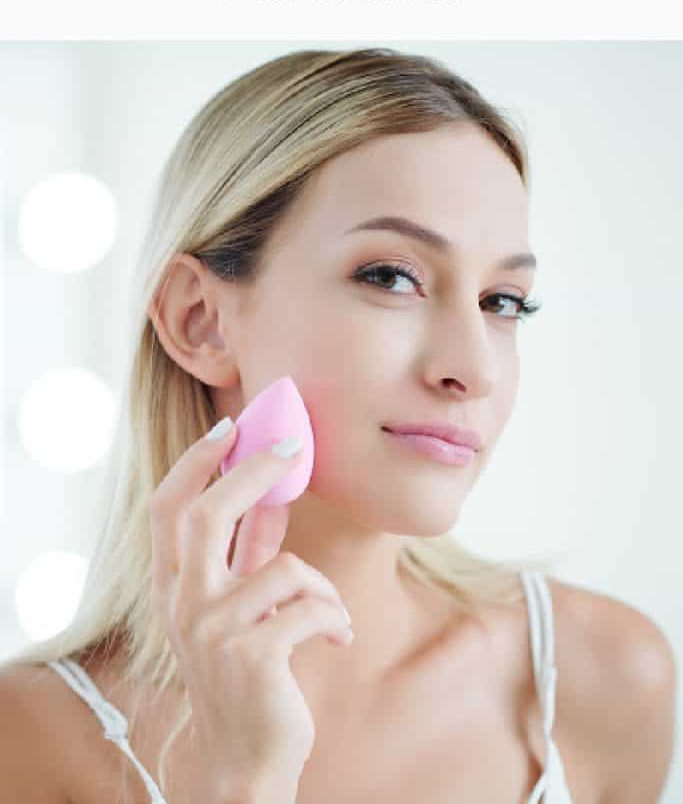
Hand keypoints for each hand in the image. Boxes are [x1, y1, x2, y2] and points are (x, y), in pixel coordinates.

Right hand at [148, 420, 352, 801]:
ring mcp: (212, 630)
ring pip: (285, 567)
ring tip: (331, 616)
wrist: (245, 759)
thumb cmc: (245, 672)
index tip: (231, 428)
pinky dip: (335, 618)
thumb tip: (273, 490)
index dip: (195, 462)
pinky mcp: (251, 655)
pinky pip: (311, 607)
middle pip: (209, 512)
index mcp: (172, 586)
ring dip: (323, 588)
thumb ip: (248, 551)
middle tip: (293, 449)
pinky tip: (337, 638)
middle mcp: (182, 603)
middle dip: (253, 471)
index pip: (167, 507)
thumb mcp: (236, 606)